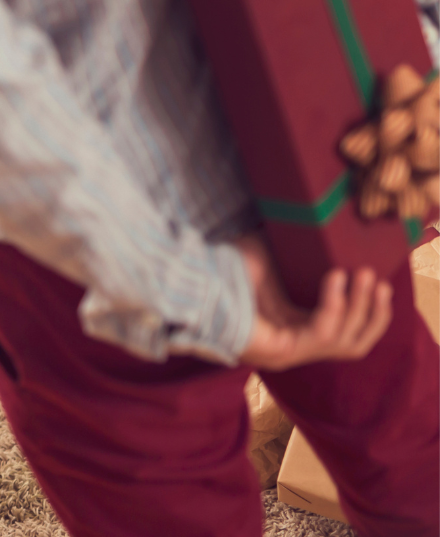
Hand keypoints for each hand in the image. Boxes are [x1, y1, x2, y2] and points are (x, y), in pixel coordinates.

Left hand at [234, 231, 392, 370]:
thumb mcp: (269, 254)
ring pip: (345, 342)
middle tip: (379, 281)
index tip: (378, 280)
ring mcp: (289, 351)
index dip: (368, 310)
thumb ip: (292, 247)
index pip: (346, 331)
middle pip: (353, 343)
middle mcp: (294, 344)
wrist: (190, 278)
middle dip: (372, 313)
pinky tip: (334, 278)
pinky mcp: (281, 351)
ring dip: (360, 308)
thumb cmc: (223, 266)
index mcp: (293, 326)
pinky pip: (322, 333)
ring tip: (364, 276)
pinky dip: (334, 305)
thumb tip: (310, 217)